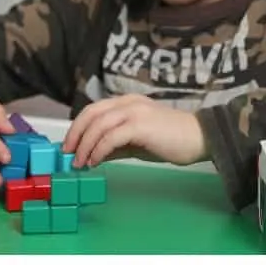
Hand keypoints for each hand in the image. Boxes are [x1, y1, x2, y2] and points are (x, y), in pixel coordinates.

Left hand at [63, 95, 206, 168]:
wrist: (198, 137)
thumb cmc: (169, 140)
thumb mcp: (137, 142)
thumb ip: (116, 145)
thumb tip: (93, 156)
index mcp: (125, 102)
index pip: (93, 110)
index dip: (77, 127)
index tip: (69, 146)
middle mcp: (127, 102)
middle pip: (91, 113)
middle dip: (75, 134)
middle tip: (68, 154)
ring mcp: (134, 111)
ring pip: (98, 124)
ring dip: (85, 145)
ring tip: (80, 163)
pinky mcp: (140, 125)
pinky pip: (111, 136)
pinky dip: (99, 149)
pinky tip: (96, 162)